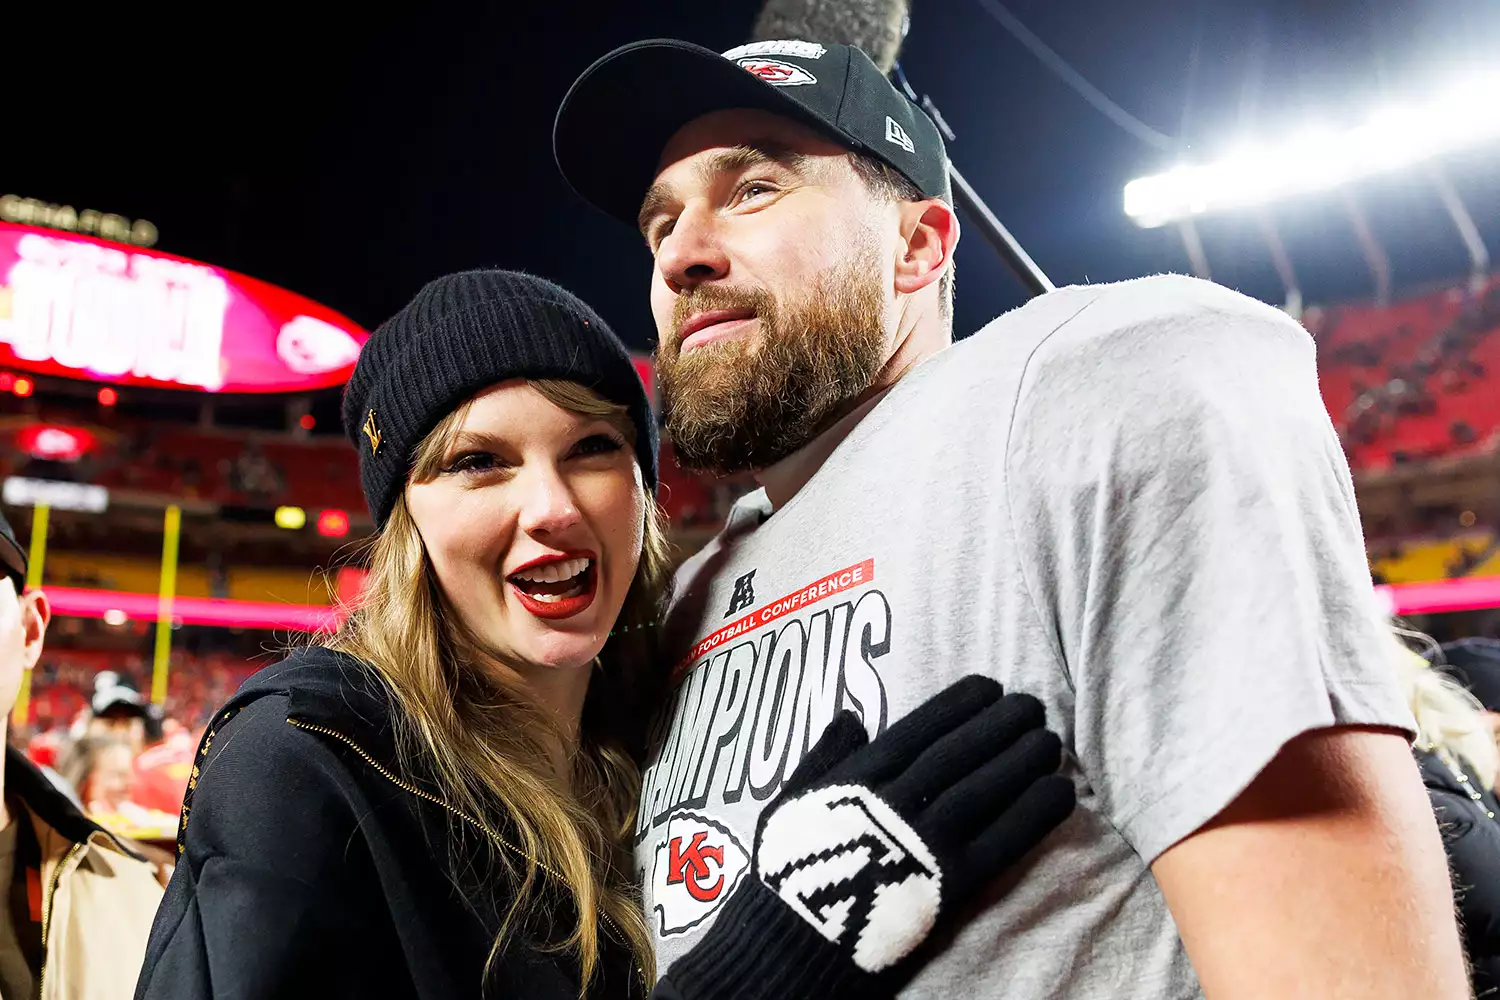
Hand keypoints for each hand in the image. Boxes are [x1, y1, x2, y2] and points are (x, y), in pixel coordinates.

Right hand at [661, 675, 1074, 999]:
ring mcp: (924, 843)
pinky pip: (1000, 842)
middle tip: (1032, 706)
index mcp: (856, 779)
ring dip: (1022, 761)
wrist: (791, 947)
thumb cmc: (787, 874)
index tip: (988, 686)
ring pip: (982, 789)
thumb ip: (824, 759)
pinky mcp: (949, 886)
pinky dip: (1033, 815)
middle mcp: (895, 803)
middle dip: (998, 725)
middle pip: (956, 754)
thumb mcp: (791, 803)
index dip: (957, 705)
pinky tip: (1060, 793)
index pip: (917, 730)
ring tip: (1050, 741)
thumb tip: (852, 716)